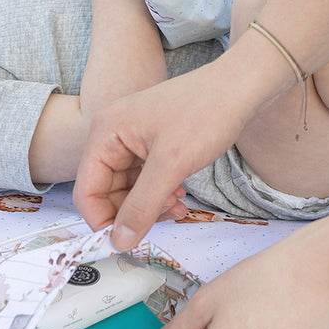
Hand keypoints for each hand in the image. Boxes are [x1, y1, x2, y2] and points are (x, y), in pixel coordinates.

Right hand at [74, 60, 257, 248]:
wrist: (240, 87)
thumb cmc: (206, 112)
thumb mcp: (171, 165)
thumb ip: (142, 206)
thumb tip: (120, 240)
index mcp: (106, 132)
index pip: (87, 190)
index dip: (103, 220)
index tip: (126, 241)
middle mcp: (114, 134)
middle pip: (107, 192)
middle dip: (133, 212)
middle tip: (163, 218)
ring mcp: (133, 138)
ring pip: (129, 188)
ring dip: (149, 205)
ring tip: (177, 205)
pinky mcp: (152, 143)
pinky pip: (145, 179)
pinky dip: (160, 193)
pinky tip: (180, 196)